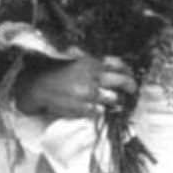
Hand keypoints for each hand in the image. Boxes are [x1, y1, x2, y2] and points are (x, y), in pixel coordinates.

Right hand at [14, 55, 136, 120]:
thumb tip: (116, 66)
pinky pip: (100, 112)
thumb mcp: (78, 61)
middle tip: (132, 91)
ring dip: (115, 101)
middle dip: (131, 87)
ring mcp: (88, 94)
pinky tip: (96, 108)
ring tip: (114, 101)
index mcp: (92, 63)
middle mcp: (93, 77)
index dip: (129, 72)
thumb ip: (96, 64)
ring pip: (113, 99)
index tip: (132, 77)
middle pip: (122, 82)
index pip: (119, 65)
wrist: (40, 86)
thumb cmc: (59, 73)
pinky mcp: (83, 108)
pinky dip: (100, 110)